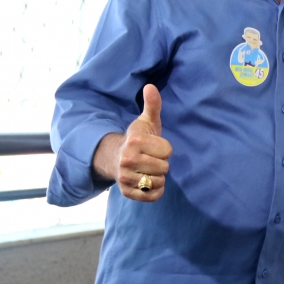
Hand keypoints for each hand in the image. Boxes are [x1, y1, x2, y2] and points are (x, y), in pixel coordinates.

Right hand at [114, 85, 171, 201]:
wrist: (115, 158)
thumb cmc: (138, 139)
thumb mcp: (146, 121)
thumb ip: (152, 105)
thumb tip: (150, 87)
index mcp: (134, 141)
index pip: (167, 150)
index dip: (164, 149)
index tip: (154, 146)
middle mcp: (127, 160)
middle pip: (164, 168)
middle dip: (161, 163)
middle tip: (150, 158)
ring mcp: (125, 177)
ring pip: (159, 182)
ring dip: (158, 177)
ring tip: (148, 169)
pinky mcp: (126, 192)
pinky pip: (152, 196)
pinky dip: (156, 191)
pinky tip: (149, 182)